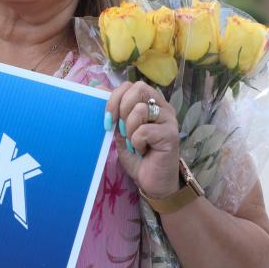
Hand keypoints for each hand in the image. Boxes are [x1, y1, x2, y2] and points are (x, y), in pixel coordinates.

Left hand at [106, 81, 180, 198]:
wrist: (152, 181)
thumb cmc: (136, 155)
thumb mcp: (119, 131)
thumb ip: (113, 111)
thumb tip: (97, 87)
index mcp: (150, 102)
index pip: (130, 85)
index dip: (114, 98)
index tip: (107, 119)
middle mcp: (162, 107)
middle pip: (138, 88)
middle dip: (121, 108)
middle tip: (121, 130)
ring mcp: (169, 119)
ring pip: (140, 109)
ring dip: (129, 129)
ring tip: (134, 143)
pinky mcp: (171, 134)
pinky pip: (144, 130)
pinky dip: (137, 142)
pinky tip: (142, 150)